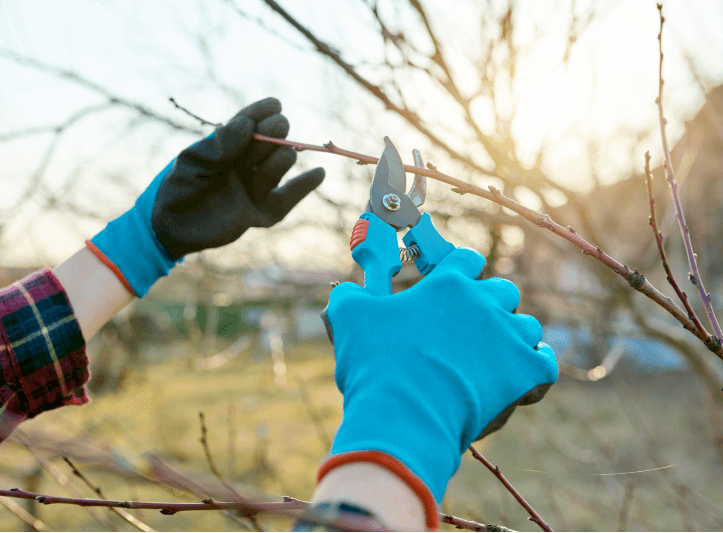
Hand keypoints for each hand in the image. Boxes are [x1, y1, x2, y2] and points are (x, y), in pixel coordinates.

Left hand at [152, 98, 324, 258]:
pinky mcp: (258, 213)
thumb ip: (219, 144)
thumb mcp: (192, 161)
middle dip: (273, 134)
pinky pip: (285, 200)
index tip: (275, 104)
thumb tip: (246, 123)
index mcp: (226, 148)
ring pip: (275, 168)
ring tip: (285, 152)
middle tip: (278, 126)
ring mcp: (252, 188)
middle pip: (266, 144)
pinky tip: (319, 173)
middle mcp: (243, 165)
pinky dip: (303, 187)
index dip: (261, 113)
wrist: (169, 227)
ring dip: (281, 158)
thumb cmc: (176, 188)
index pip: (248, 125)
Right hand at [321, 248, 557, 502]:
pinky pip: (545, 362)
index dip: (462, 268)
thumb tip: (344, 291)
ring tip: (498, 350)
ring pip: (527, 325)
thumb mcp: (349, 319)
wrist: (403, 414)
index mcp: (448, 284)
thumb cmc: (376, 363)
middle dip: (491, 302)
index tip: (456, 278)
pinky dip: (538, 364)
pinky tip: (529, 368)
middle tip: (473, 322)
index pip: (467, 260)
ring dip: (515, 334)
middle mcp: (483, 303)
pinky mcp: (522, 372)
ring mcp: (507, 337)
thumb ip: (348, 296)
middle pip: (504, 290)